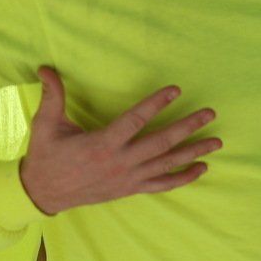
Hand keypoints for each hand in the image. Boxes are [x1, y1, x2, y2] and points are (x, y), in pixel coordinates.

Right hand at [18, 68, 218, 215]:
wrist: (44, 192)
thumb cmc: (46, 155)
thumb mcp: (45, 124)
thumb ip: (52, 95)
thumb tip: (45, 68)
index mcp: (103, 143)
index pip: (136, 120)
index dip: (157, 103)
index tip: (175, 90)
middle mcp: (121, 162)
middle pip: (161, 142)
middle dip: (188, 127)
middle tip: (209, 113)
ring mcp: (128, 178)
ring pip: (167, 164)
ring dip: (193, 152)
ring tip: (216, 141)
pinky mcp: (130, 189)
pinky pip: (163, 184)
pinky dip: (183, 177)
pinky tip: (201, 168)